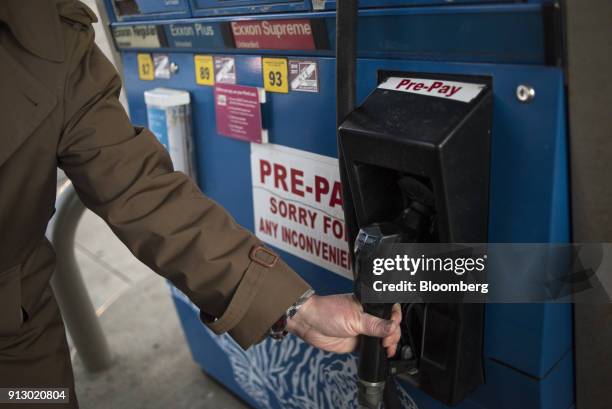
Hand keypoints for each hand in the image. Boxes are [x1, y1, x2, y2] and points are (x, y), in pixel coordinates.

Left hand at [286, 294, 401, 356]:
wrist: (310, 324)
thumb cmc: (327, 311)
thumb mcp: (354, 318)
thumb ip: (374, 325)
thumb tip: (392, 326)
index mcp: (368, 304)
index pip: (390, 310)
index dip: (396, 319)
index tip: (394, 328)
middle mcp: (368, 316)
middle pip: (389, 326)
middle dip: (393, 334)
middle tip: (388, 341)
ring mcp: (363, 330)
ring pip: (383, 338)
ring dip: (389, 344)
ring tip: (387, 348)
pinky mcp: (358, 342)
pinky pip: (373, 347)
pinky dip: (380, 351)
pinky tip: (383, 353)